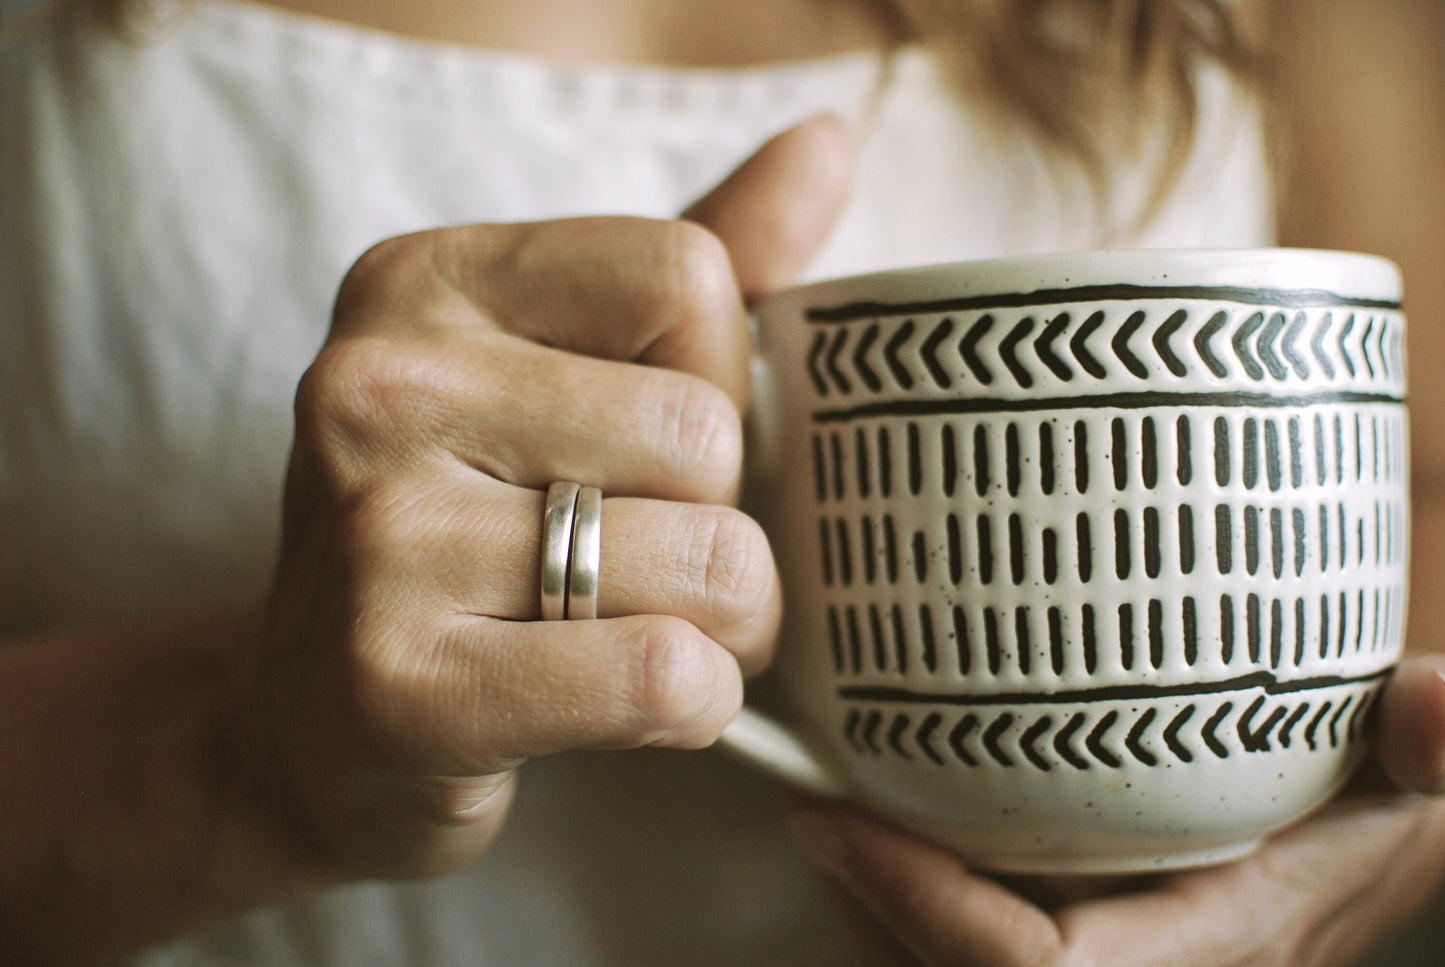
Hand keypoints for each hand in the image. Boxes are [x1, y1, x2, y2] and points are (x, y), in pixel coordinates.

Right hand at [229, 116, 854, 878]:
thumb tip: (829, 143)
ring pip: (710, 560)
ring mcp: (377, 536)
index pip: (686, 276)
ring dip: (728, 626)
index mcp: (424, 282)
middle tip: (658, 568)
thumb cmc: (478, 527)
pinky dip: (698, 703)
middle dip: (726, 524)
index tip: (654, 450)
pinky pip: (662, 674)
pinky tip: (643, 704)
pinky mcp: (400, 687)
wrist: (325, 721)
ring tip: (653, 633)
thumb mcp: (566, 372)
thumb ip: (698, 263)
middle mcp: (377, 387)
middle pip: (706, 432)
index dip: (716, 380)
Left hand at [787, 653, 1444, 966]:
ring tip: (822, 805)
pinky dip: (893, 911)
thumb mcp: (1413, 777)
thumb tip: (1432, 702)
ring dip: (863, 910)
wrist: (1369, 857)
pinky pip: (943, 966)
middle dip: (859, 906)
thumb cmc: (1376, 809)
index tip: (830, 810)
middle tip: (805, 796)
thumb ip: (1435, 745)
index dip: (917, 904)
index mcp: (1204, 951)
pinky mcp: (1084, 960)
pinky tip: (876, 832)